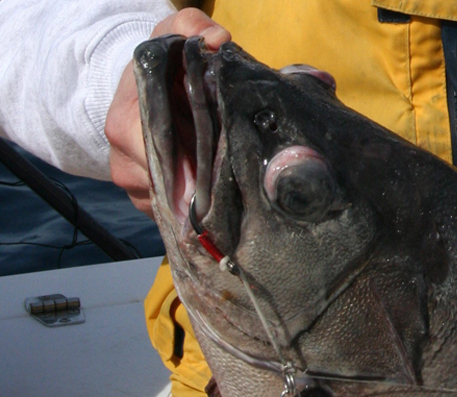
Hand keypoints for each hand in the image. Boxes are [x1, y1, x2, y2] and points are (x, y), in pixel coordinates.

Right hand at [106, 8, 229, 215]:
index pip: (161, 152)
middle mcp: (123, 158)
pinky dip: (196, 208)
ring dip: (203, 197)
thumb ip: (192, 27)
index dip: (195, 159)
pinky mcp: (145, 202)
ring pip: (174, 204)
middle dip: (206, 182)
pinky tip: (218, 197)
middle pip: (172, 184)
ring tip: (232, 186)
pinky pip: (174, 215)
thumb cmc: (160, 65)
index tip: (224, 159)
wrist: (139, 90)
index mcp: (124, 123)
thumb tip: (218, 40)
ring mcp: (133, 184)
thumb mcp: (172, 34)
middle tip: (240, 180)